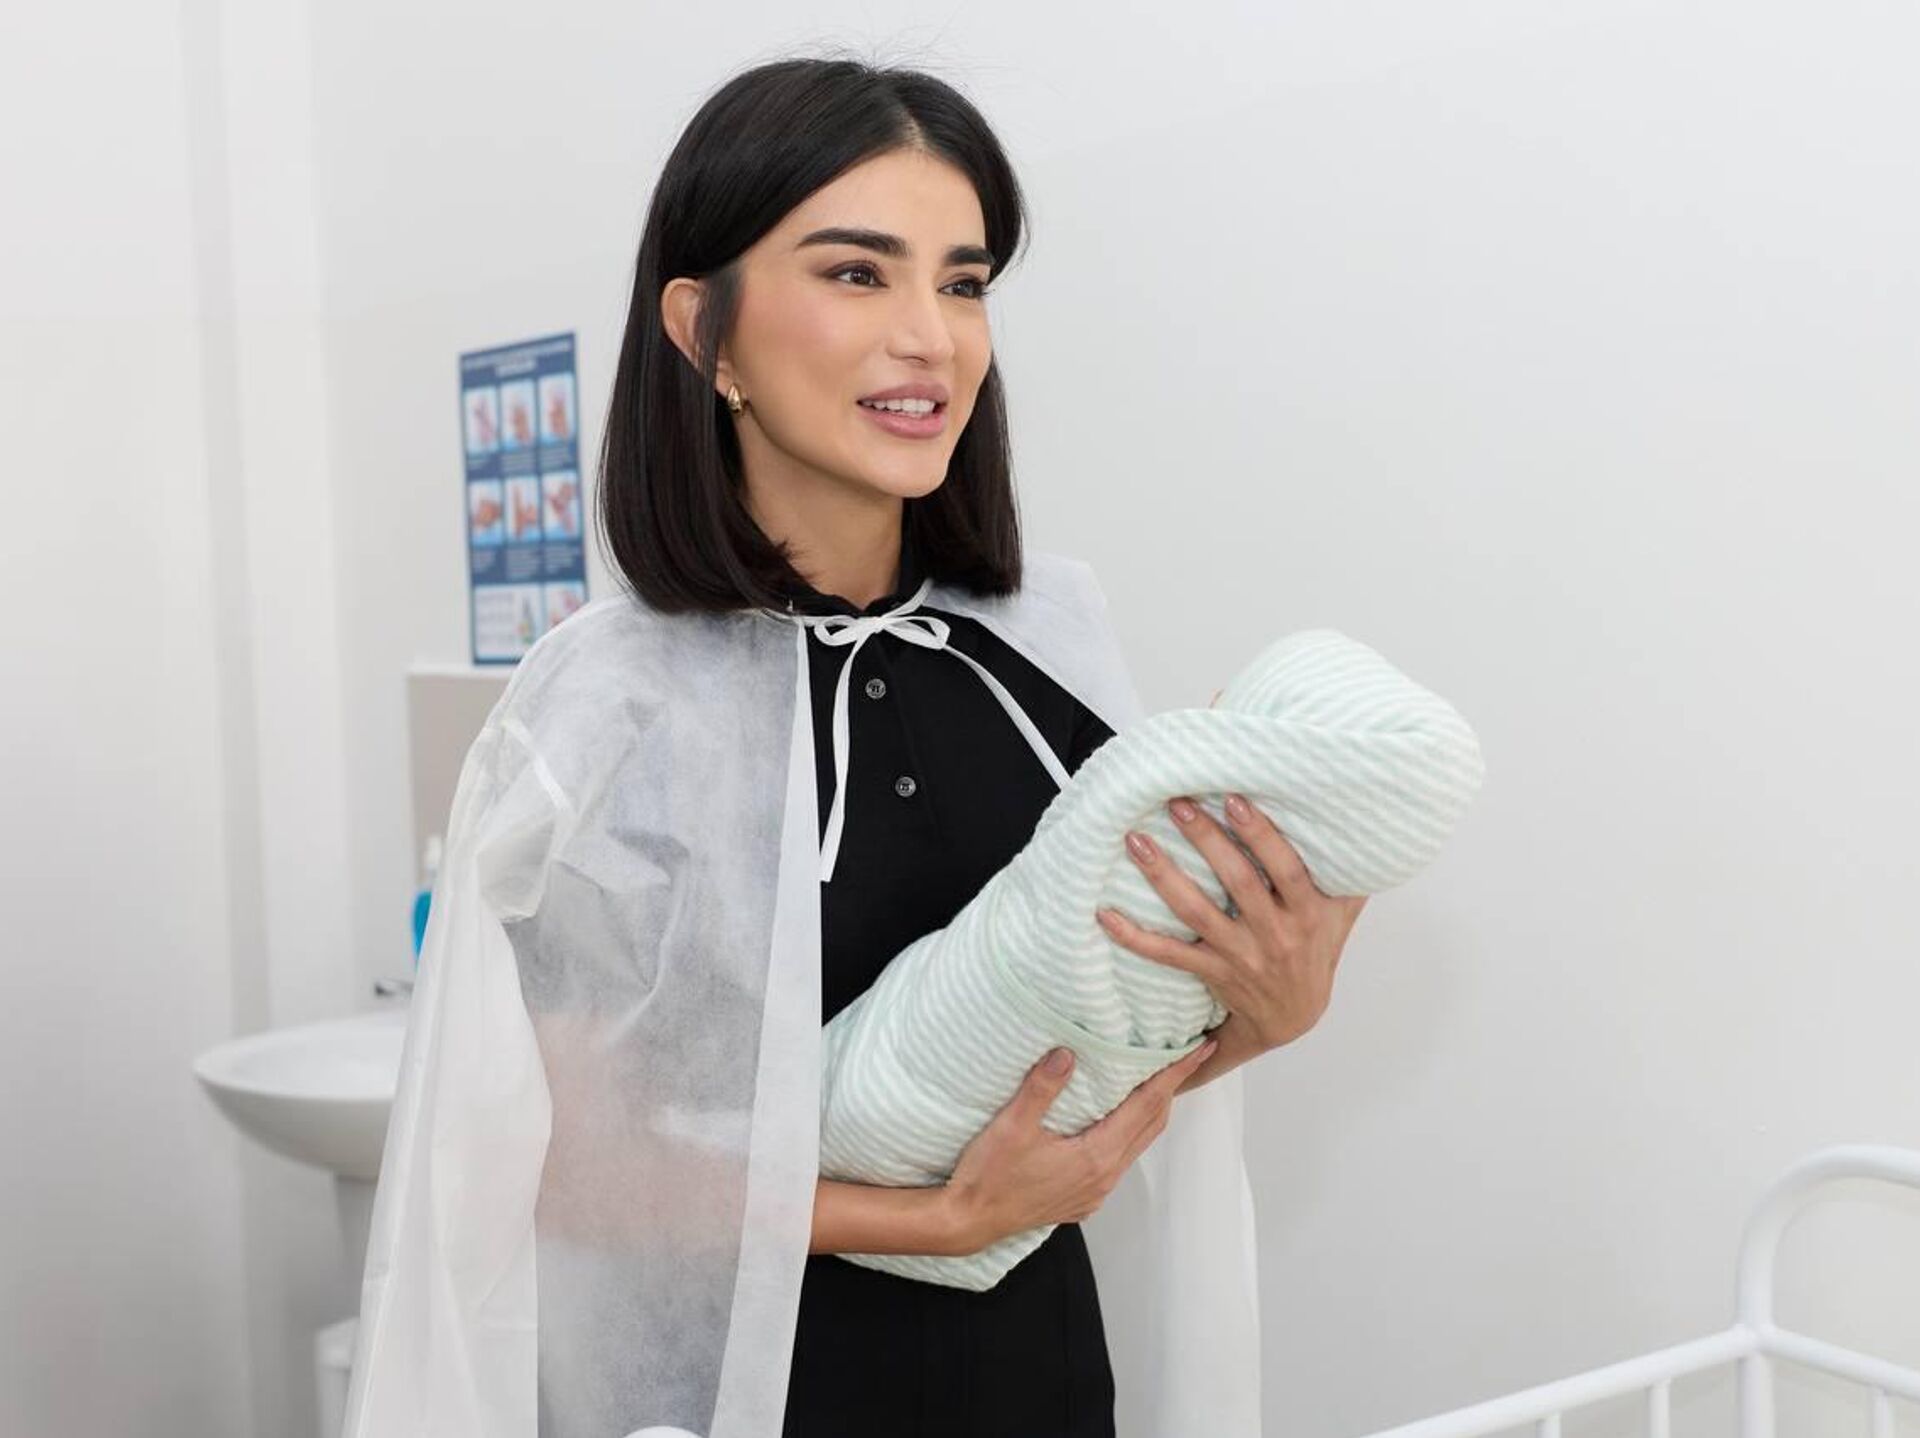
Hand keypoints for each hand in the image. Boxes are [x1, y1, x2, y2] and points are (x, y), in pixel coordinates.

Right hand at [941, 1039, 1217, 1252]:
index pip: (1147, 1105)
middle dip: (1171, 1088)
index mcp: (1095, 1156)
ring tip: (1158, 1079)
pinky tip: (1118, 1118)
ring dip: (1152, 1110)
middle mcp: (1104, 1176)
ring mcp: (1095, 1191)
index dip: (1175, 1075)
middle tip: (1187, 1055)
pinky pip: (1120, 1160)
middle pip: (1152, 1124)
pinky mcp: (1083, 1199)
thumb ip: (1042, 1088)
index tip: (1200, 1051)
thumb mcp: (1011, 1127)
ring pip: (1138, 1143)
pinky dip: (1131, 1132)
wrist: (969, 1221)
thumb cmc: (988, 1176)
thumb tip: (1068, 1052)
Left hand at [1098, 794, 1367, 1056]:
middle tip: (1177, 803)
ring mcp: (1240, 955)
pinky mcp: (1211, 971)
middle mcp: (1274, 934)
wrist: (1294, 1016)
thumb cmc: (1316, 947)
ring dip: (1164, 875)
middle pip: (1238, 883)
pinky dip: (1135, 937)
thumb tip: (1358, 817)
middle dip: (1206, 840)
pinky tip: (1105, 915)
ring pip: (1197, 913)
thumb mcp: (1342, 913)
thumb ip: (1347, 871)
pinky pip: (1168, 954)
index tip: (1235, 799)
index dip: (1263, 835)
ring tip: (1136, 841)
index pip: (1288, 869)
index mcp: (1308, 913)